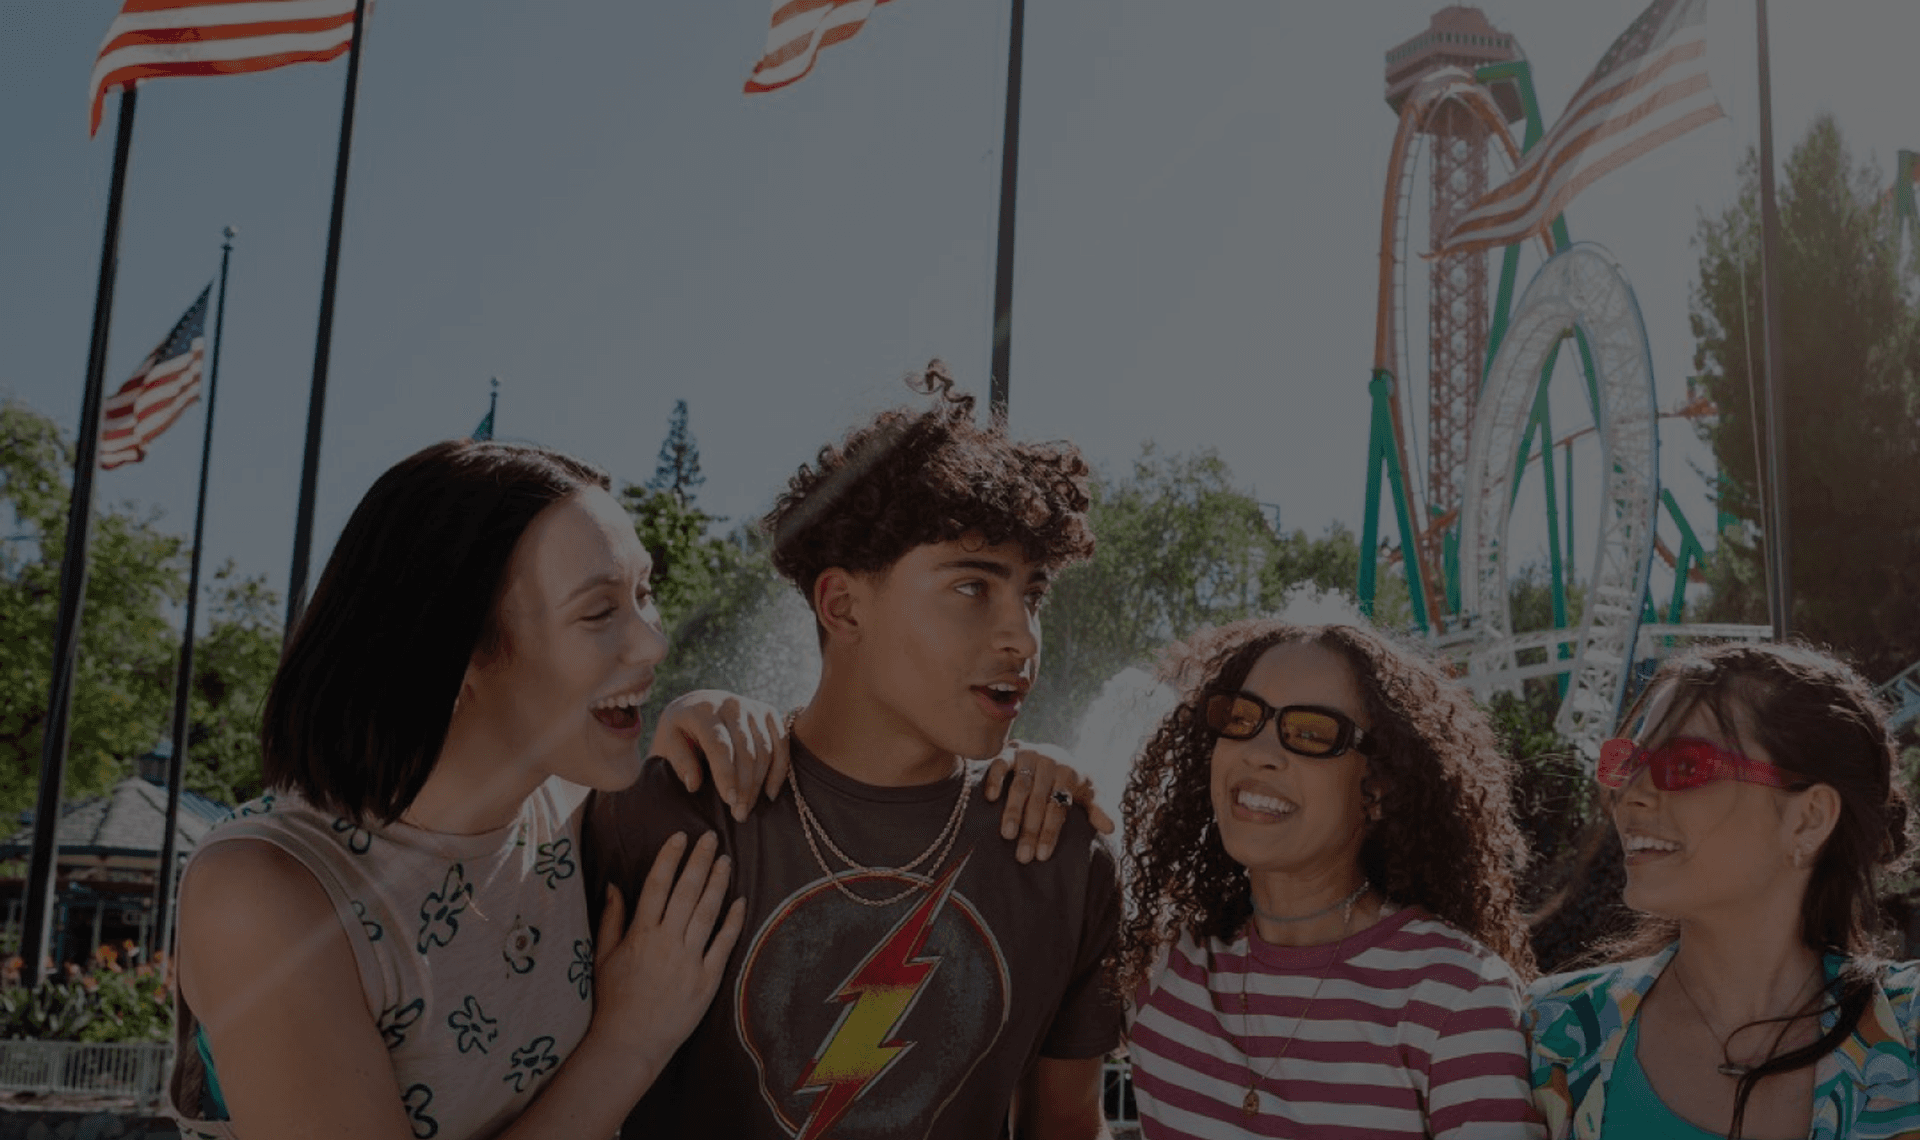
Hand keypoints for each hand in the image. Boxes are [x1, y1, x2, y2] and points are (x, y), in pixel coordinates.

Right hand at [589, 831, 745, 1061]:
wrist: (628, 1043)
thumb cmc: (612, 1000)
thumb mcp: (602, 957)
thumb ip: (611, 919)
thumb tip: (613, 885)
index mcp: (640, 935)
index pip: (656, 886)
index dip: (670, 858)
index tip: (680, 837)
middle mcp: (666, 943)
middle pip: (686, 892)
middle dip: (699, 861)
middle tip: (711, 837)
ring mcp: (688, 961)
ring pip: (707, 913)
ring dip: (718, 884)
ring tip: (725, 860)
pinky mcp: (706, 981)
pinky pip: (723, 945)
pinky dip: (733, 922)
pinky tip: (741, 901)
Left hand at [651, 690, 789, 820]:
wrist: (696, 704)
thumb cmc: (679, 732)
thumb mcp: (667, 743)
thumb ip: (679, 762)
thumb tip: (694, 784)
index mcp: (703, 710)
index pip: (720, 745)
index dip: (726, 775)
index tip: (730, 801)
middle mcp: (731, 704)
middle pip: (746, 750)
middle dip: (745, 785)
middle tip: (739, 814)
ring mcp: (753, 707)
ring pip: (765, 749)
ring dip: (760, 782)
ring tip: (749, 807)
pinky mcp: (768, 712)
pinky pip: (782, 743)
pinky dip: (780, 769)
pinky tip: (770, 792)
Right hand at [983, 741, 1114, 863]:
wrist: (1052, 753)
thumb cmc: (1071, 781)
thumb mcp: (1089, 792)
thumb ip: (1098, 809)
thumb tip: (1112, 828)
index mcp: (1071, 773)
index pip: (1059, 806)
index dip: (1050, 832)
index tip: (1042, 856)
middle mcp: (1051, 762)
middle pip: (1040, 800)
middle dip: (1031, 830)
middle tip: (1023, 856)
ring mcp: (1030, 755)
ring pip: (1020, 786)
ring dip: (1013, 811)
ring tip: (1007, 835)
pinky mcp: (1010, 750)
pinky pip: (1000, 764)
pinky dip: (995, 780)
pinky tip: (991, 800)